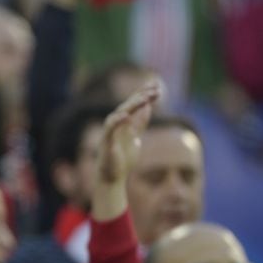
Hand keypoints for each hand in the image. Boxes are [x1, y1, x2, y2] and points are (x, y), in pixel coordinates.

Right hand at [92, 82, 159, 220]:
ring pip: (119, 113)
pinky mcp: (106, 142)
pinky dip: (117, 121)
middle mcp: (115, 124)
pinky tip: (127, 116)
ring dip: (132, 105)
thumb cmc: (122, 158)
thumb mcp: (135, 137)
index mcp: (123, 123)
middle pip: (128, 105)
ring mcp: (110, 132)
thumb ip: (139, 123)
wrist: (112, 177)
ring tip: (145, 99)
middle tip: (155, 89)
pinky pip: (110, 128)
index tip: (156, 85)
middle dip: (141, 96)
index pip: (134, 104)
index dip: (144, 94)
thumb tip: (148, 108)